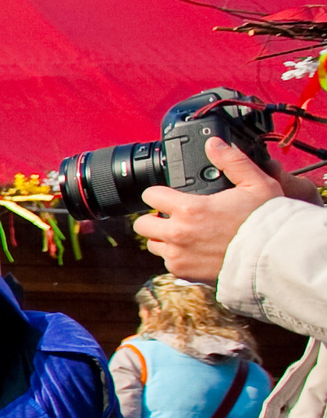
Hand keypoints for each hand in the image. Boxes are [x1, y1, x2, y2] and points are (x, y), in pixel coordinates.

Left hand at [138, 137, 280, 283]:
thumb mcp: (256, 183)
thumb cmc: (267, 221)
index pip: (150, 196)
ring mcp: (178, 256)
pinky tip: (196, 250)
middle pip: (142, 224)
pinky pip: (169, 263)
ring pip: (154, 245)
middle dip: (155, 218)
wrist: (274, 259)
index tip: (167, 195)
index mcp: (189, 209)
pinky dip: (177, 256)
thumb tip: (213, 143)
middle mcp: (177, 234)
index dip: (159, 193)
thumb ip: (232, 161)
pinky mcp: (184, 273)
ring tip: (187, 233)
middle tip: (174, 216)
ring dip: (164, 238)